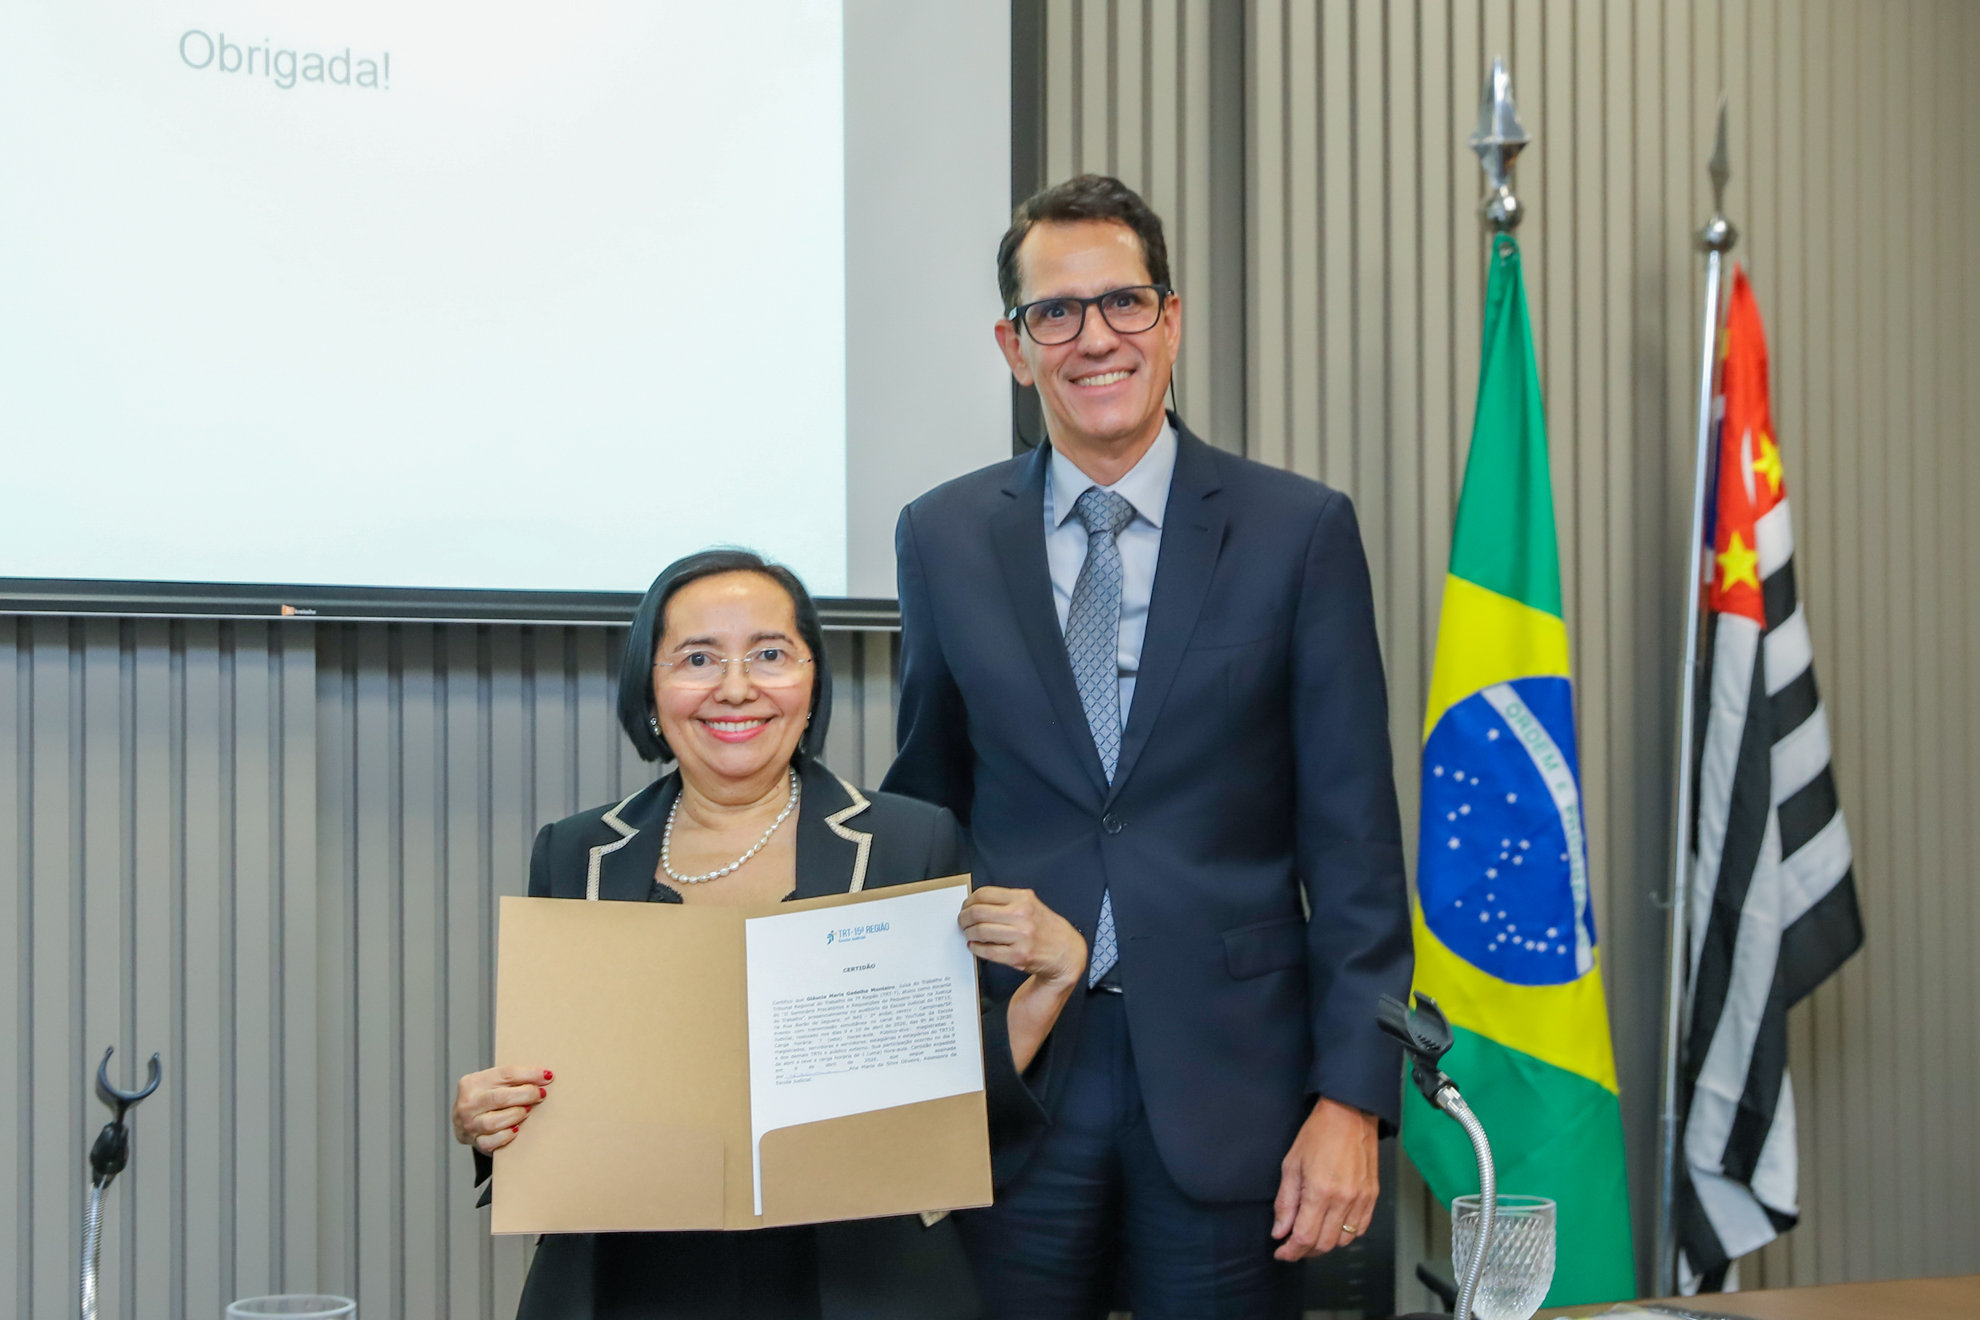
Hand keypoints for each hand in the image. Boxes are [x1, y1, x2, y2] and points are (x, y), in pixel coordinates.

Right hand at [453, 1065, 552, 1154]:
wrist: (462, 1120)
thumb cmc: (484, 1098)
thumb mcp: (492, 1082)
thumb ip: (513, 1079)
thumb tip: (544, 1076)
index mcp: (472, 1082)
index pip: (505, 1074)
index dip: (529, 1074)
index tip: (547, 1076)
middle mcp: (468, 1103)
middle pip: (500, 1098)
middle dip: (526, 1095)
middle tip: (540, 1094)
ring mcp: (470, 1124)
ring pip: (495, 1122)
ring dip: (516, 1115)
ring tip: (527, 1111)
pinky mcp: (475, 1141)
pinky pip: (492, 1141)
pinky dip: (506, 1135)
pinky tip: (516, 1129)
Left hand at [958, 886, 1085, 987]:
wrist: (1067, 953)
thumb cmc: (1047, 929)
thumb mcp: (1032, 905)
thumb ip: (1008, 901)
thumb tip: (977, 903)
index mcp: (1023, 899)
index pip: (984, 894)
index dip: (969, 901)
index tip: (965, 907)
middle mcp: (1022, 915)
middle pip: (978, 912)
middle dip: (964, 918)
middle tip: (962, 922)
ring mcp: (1020, 937)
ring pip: (980, 931)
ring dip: (969, 933)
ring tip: (969, 934)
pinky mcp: (1018, 956)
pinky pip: (987, 951)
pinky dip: (976, 948)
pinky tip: (976, 946)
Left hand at [1271, 1097, 1378, 1260]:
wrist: (1349, 1115)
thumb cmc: (1318, 1134)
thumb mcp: (1291, 1165)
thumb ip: (1285, 1202)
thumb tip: (1279, 1231)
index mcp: (1319, 1191)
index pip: (1304, 1237)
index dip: (1290, 1251)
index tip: (1281, 1252)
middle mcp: (1343, 1200)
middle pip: (1324, 1244)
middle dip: (1304, 1251)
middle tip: (1292, 1246)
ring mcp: (1361, 1200)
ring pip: (1343, 1241)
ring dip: (1324, 1245)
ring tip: (1311, 1236)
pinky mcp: (1372, 1197)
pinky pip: (1360, 1229)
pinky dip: (1345, 1235)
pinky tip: (1332, 1227)